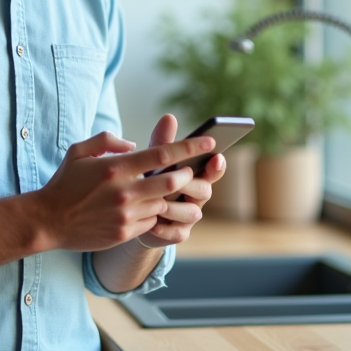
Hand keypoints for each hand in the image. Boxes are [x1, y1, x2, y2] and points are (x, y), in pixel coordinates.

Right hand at [34, 130, 216, 252]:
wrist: (48, 221)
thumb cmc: (64, 182)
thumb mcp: (79, 151)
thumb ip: (108, 140)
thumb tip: (134, 145)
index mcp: (115, 167)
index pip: (163, 154)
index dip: (190, 148)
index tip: (209, 142)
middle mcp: (125, 192)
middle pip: (172, 181)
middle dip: (186, 175)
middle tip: (188, 171)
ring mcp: (126, 215)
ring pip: (164, 203)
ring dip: (168, 196)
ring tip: (162, 190)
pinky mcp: (125, 233)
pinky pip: (151, 221)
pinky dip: (153, 213)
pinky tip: (143, 208)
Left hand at [135, 114, 226, 248]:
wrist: (133, 213)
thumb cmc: (149, 180)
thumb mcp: (153, 160)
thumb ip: (162, 142)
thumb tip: (169, 117)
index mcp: (196, 175)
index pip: (213, 169)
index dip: (217, 165)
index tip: (216, 156)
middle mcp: (197, 196)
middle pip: (205, 190)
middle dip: (191, 184)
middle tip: (179, 180)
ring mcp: (189, 216)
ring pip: (192, 213)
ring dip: (176, 207)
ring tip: (160, 203)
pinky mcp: (178, 233)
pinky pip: (178, 233)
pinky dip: (166, 228)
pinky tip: (153, 223)